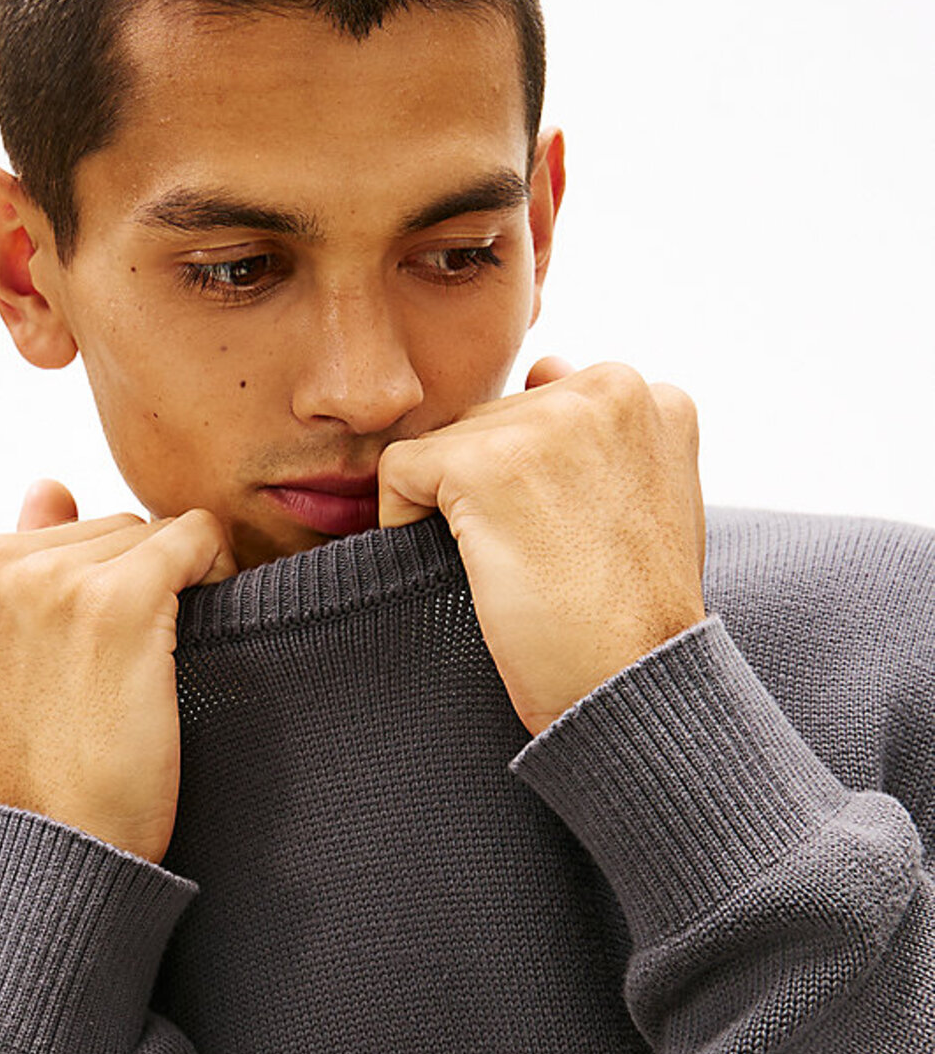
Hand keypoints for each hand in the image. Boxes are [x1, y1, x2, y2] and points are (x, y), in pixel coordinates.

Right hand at [0, 479, 237, 862]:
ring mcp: (49, 581)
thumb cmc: (49, 767)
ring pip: (153, 534)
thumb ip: (23, 563)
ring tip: (147, 670)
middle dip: (139, 586)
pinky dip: (216, 572)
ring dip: (176, 588)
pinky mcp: (115, 600)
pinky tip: (200, 633)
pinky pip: (196, 538)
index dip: (102, 589)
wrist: (66, 846)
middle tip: (126, 674)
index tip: (94, 661)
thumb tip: (49, 486)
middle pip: (110, 528)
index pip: (63, 533)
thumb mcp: (9, 660)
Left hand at [377, 359, 706, 736]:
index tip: (558, 540)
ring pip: (448, 443)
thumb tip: (545, 369)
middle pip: (493, 420)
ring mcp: (547, 420)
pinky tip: (456, 566)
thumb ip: (601, 437)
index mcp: (651, 398)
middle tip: (532, 564)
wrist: (629, 684)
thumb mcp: (648, 503)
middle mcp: (609, 388)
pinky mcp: (486, 462)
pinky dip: (402, 520)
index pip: (548, 406)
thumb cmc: (632, 617)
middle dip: (490, 489)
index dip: (533, 479)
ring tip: (509, 568)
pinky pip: (401, 471)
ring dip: (453, 506)